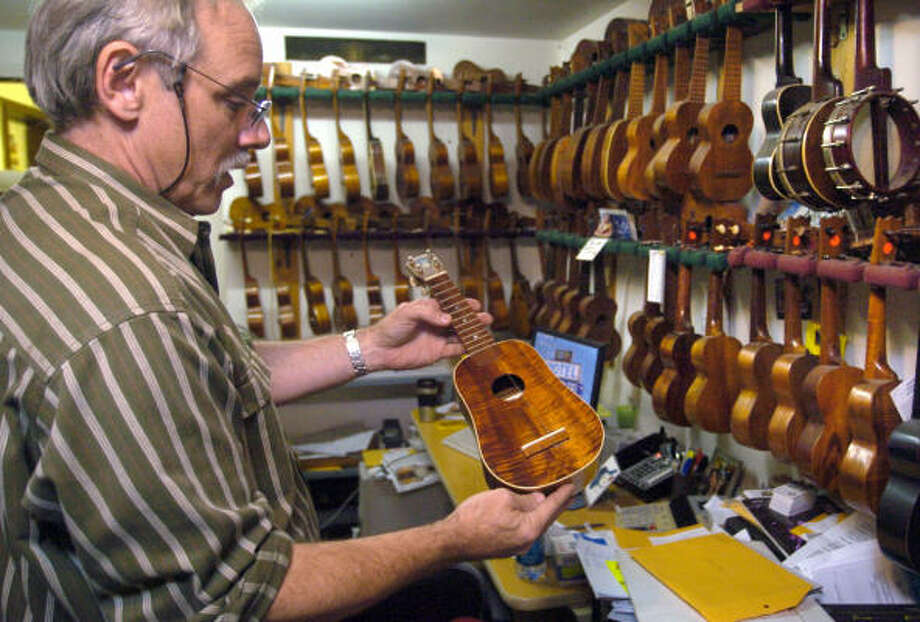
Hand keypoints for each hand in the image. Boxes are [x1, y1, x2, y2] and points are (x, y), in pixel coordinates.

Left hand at [359, 298, 491, 371]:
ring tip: (486, 330)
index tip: (474, 304)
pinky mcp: (437, 353)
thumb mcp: (407, 312)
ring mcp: (437, 338)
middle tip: (485, 317)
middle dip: (473, 318)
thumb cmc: (390, 328)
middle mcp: (436, 323)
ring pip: (460, 334)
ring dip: (473, 332)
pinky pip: (455, 349)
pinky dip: (466, 347)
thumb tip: (447, 319)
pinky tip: (475, 345)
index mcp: (429, 309)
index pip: (450, 305)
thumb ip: (428, 312)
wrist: (380, 350)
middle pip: (459, 320)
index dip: (463, 304)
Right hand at [437, 484, 574, 560]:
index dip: (562, 495)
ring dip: (543, 512)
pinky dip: (530, 519)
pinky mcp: (506, 546)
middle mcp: (527, 541)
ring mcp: (516, 546)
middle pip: (546, 519)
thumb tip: (537, 499)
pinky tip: (527, 512)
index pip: (552, 508)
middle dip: (556, 505)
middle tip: (566, 494)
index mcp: (530, 529)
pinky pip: (524, 530)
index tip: (571, 487)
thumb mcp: (503, 498)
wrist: (453, 540)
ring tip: (548, 500)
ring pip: (535, 525)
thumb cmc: (473, 520)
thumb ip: (524, 499)